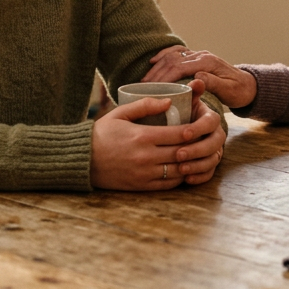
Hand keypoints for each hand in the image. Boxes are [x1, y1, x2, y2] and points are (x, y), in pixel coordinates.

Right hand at [90, 96, 225, 190]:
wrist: (82, 160)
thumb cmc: (102, 133)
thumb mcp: (120, 113)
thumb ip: (146, 105)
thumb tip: (170, 102)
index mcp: (142, 136)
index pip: (179, 134)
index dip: (195, 130)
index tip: (202, 125)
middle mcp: (146, 157)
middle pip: (182, 152)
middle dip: (197, 147)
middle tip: (206, 140)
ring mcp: (144, 173)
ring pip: (178, 170)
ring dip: (191, 164)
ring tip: (199, 155)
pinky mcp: (141, 186)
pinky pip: (168, 184)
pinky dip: (180, 177)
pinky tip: (184, 169)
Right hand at [144, 46, 256, 108]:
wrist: (248, 86)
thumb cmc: (239, 91)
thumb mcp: (229, 91)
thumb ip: (213, 83)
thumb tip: (196, 76)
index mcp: (207, 63)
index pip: (180, 67)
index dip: (164, 77)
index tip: (153, 88)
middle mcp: (201, 55)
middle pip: (173, 60)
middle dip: (156, 73)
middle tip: (142, 86)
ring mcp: (198, 55)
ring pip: (172, 56)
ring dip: (157, 66)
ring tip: (144, 80)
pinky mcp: (196, 58)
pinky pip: (176, 53)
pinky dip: (163, 55)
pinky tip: (153, 62)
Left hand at [177, 98, 226, 185]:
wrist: (178, 131)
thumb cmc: (180, 114)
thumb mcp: (185, 101)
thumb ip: (191, 91)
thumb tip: (198, 78)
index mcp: (210, 117)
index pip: (211, 122)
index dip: (199, 128)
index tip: (184, 133)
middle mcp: (216, 134)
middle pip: (214, 143)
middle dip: (197, 150)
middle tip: (179, 154)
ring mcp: (214, 150)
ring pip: (212, 160)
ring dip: (197, 165)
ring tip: (181, 169)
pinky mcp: (210, 164)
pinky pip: (209, 173)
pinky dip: (199, 177)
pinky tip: (186, 179)